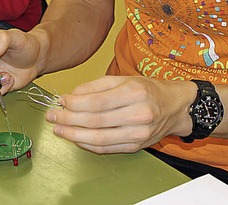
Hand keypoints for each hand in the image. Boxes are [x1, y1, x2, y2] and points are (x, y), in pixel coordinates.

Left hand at [44, 76, 194, 153]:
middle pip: (95, 121)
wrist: (175, 107)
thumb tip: (70, 96)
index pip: (96, 102)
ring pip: (98, 139)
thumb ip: (95, 86)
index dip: (74, 104)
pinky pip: (106, 149)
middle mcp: (138, 115)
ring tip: (58, 129)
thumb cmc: (148, 90)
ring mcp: (138, 134)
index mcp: (134, 93)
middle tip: (52, 117)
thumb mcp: (123, 78)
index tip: (60, 101)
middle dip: (68, 120)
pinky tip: (75, 138)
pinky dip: (87, 145)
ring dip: (73, 135)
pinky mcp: (135, 147)